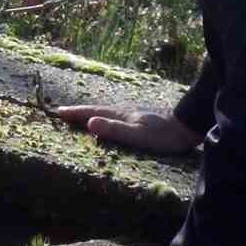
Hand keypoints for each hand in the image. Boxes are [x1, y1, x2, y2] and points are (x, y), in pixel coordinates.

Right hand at [55, 105, 202, 154]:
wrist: (187, 126)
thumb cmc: (164, 134)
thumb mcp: (138, 135)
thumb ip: (115, 129)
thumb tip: (90, 122)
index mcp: (120, 114)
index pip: (93, 112)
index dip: (76, 113)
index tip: (58, 112)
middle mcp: (124, 111)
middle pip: (97, 110)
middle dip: (80, 112)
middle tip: (63, 113)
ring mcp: (133, 114)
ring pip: (106, 113)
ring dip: (92, 115)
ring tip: (81, 117)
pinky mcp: (141, 120)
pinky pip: (116, 118)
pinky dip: (106, 119)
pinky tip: (110, 122)